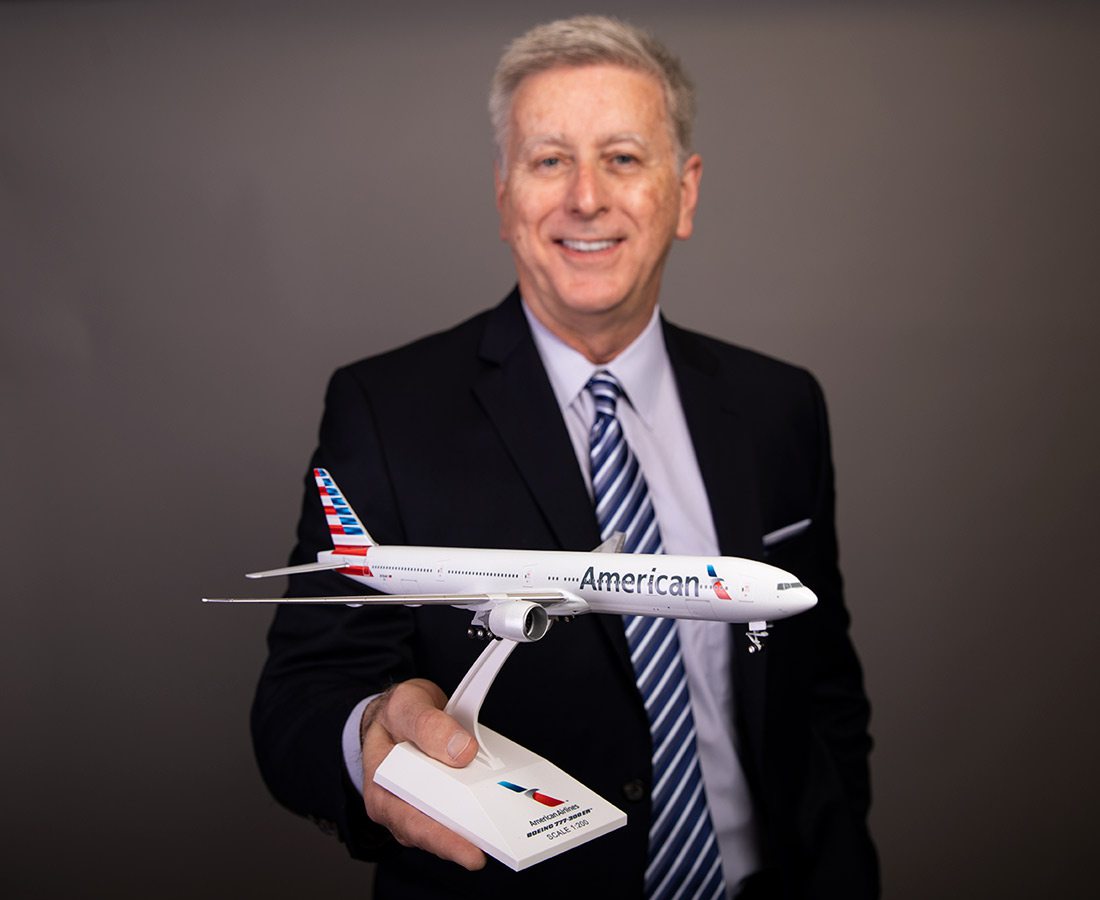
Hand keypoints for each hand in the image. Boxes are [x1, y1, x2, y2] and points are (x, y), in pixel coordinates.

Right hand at [359, 679, 486, 869]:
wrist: (400, 715)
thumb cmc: (397, 715)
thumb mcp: (405, 706)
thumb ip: (428, 724)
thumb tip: (462, 750)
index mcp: (382, 787)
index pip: (411, 821)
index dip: (442, 839)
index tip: (471, 849)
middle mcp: (400, 806)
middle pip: (436, 832)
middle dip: (469, 837)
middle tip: (501, 841)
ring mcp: (422, 807)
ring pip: (451, 827)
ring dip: (479, 827)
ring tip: (508, 825)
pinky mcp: (442, 802)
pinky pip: (462, 813)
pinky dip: (482, 811)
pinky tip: (501, 805)